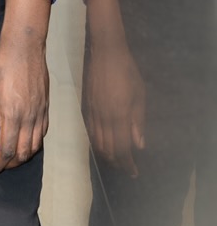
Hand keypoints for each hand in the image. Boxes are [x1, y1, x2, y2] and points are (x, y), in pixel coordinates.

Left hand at [0, 0, 50, 177]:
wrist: (24, 48)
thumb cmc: (1, 67)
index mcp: (13, 116)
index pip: (7, 151)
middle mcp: (29, 118)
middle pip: (23, 153)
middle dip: (10, 164)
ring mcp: (40, 113)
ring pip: (35, 146)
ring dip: (23, 157)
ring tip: (10, 158)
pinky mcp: (46, 108)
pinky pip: (42, 134)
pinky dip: (33, 144)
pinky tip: (24, 142)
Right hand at [83, 41, 144, 175]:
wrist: (106, 53)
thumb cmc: (127, 72)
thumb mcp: (139, 96)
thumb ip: (138, 122)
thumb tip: (138, 146)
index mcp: (118, 115)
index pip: (121, 148)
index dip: (127, 163)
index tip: (134, 172)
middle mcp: (103, 117)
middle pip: (107, 148)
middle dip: (117, 162)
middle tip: (127, 168)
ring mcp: (93, 112)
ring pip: (97, 141)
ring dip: (106, 154)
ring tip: (116, 159)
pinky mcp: (87, 106)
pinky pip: (91, 131)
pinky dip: (97, 142)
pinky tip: (104, 143)